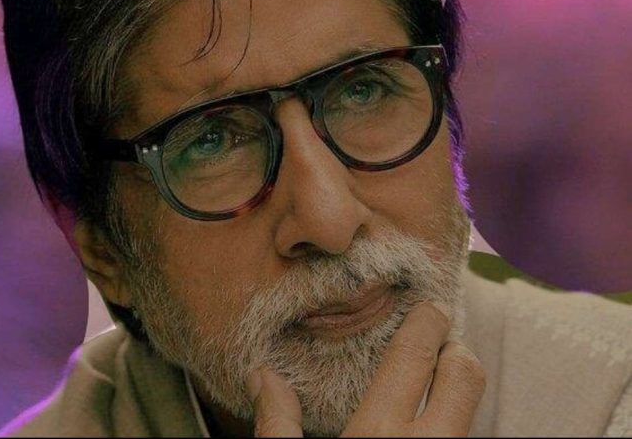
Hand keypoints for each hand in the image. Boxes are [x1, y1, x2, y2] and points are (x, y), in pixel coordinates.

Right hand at [245, 302, 485, 436]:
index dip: (427, 324)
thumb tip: (262, 377)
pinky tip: (429, 417)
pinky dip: (452, 413)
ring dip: (457, 382)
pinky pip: (464, 431)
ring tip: (434, 378)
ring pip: (472, 407)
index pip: (415, 359)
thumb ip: (277, 424)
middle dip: (455, 349)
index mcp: (376, 435)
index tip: (429, 309)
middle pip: (464, 376)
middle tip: (438, 342)